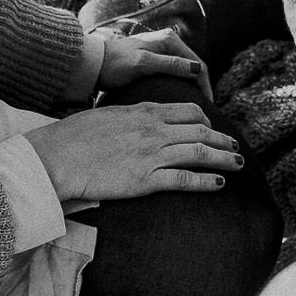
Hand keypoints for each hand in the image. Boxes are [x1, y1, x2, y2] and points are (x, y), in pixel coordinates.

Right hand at [23, 101, 241, 200]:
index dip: (206, 121)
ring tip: (239, 164)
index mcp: (144, 111)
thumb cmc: (74, 136)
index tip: (213, 130)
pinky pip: (185, 179)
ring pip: (200, 153)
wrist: (57, 157)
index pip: (188, 112)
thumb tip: (138, 117)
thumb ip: (130, 115)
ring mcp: (151, 154)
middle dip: (223, 140)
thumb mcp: (108, 114)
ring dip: (224, 159)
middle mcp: (153, 130)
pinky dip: (206, 182)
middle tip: (236, 147)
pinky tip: (220, 184)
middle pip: (201, 132)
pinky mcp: (145, 179)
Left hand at [96, 25, 210, 98]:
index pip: (199, 65)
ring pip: (186, 71)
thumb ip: (170, 65)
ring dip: (193, 87)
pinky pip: (175, 73)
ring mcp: (162, 49)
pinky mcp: (154, 58)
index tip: (208, 107)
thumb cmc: (115, 64)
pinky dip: (182, 85)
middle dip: (202, 88)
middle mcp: (169, 41)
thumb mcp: (143, 65)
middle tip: (206, 110)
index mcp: (169, 40)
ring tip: (196, 107)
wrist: (93, 62)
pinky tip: (181, 98)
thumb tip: (197, 70)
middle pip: (194, 68)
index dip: (206, 87)